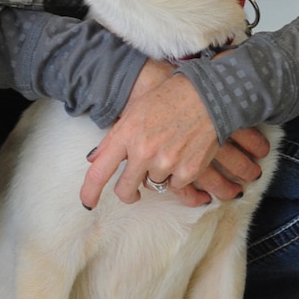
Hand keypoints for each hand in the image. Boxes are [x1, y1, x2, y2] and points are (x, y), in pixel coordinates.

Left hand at [80, 62, 271, 209]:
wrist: (210, 95)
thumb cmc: (170, 97)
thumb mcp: (136, 110)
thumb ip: (114, 138)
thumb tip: (94, 160)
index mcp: (126, 134)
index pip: (99, 172)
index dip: (90, 192)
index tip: (88, 203)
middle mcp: (143, 152)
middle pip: (125, 190)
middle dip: (127, 194)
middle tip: (132, 192)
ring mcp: (166, 163)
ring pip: (153, 184)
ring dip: (158, 174)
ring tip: (170, 149)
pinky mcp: (187, 171)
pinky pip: (175, 185)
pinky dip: (178, 175)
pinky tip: (185, 153)